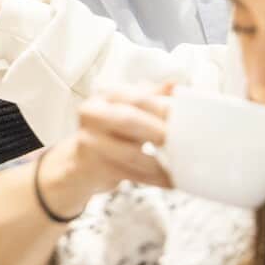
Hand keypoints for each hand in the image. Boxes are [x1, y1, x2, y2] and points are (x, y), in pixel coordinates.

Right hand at [63, 86, 173, 200]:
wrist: (80, 164)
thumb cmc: (109, 133)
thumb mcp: (126, 109)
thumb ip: (149, 97)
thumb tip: (174, 84)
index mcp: (105, 96)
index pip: (136, 97)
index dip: (163, 107)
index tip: (185, 117)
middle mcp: (92, 114)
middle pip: (128, 119)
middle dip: (158, 132)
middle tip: (182, 141)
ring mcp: (89, 141)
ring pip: (131, 153)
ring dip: (160, 163)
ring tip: (180, 166)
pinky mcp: (92, 167)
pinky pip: (130, 174)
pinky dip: (154, 179)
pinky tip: (169, 180)